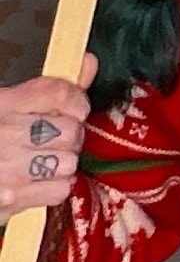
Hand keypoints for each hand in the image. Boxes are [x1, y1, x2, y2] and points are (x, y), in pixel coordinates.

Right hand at [0, 54, 95, 221]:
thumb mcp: (4, 106)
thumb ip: (48, 89)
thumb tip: (88, 62)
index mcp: (2, 104)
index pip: (59, 93)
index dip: (76, 100)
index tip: (76, 108)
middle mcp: (4, 133)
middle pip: (70, 130)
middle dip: (70, 135)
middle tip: (56, 139)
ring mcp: (7, 168)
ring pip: (68, 161)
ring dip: (62, 164)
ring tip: (43, 161)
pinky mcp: (10, 198)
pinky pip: (58, 189)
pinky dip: (54, 188)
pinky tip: (37, 181)